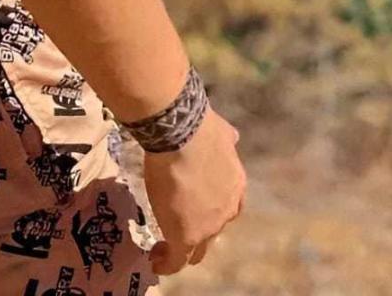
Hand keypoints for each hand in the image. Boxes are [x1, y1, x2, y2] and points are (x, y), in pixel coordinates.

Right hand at [141, 105, 246, 276]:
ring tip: (164, 247)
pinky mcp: (186, 236)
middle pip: (213, 229)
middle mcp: (227, 210)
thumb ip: (226, 140)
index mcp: (235, 185)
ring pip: (197, 249)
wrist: (182, 135)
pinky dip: (167, 262)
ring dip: (182, 247)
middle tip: (179, 223)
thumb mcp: (222, 132)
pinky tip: (156, 261)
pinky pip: (176, 259)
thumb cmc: (199, 128)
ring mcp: (208, 226)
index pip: (226, 206)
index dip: (211, 208)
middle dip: (198, 228)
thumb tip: (231, 138)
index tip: (195, 205)